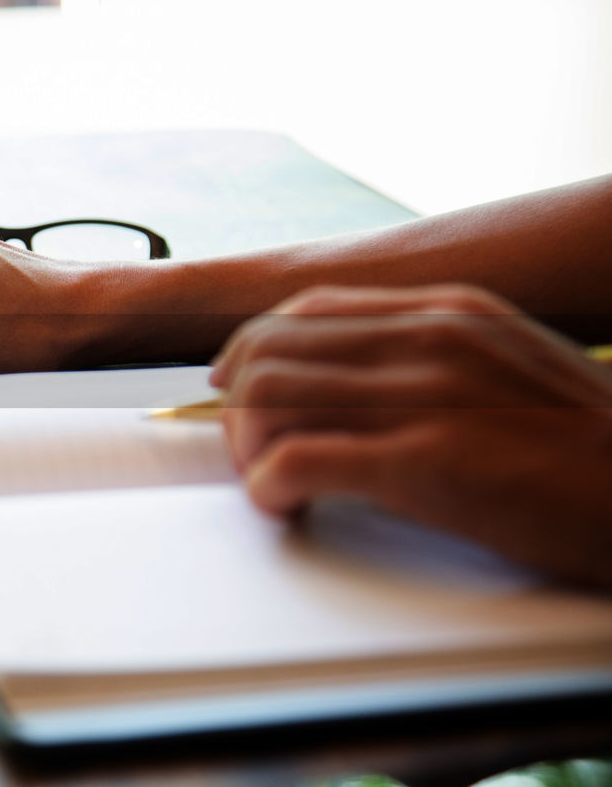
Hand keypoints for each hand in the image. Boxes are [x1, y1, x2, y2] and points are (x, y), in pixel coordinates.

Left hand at [209, 284, 611, 587]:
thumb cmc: (588, 444)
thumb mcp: (509, 364)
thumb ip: (435, 357)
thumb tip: (359, 375)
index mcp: (446, 312)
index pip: (306, 309)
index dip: (253, 349)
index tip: (236, 386)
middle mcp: (427, 340)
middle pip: (270, 347)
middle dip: (238, 402)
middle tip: (247, 445)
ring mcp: (424, 398)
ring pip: (268, 397)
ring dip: (246, 445)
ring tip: (266, 478)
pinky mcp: (423, 463)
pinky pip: (298, 461)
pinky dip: (267, 487)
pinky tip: (283, 504)